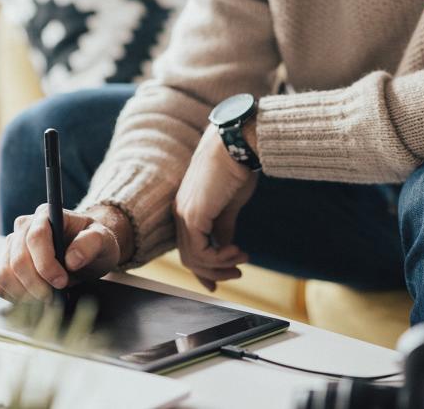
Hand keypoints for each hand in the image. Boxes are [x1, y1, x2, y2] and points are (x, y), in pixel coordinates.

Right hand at [0, 204, 127, 301]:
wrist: (86, 252)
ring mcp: (11, 245)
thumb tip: (72, 259)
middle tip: (56, 297)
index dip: (45, 264)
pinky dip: (15, 297)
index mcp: (46, 215)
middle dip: (36, 285)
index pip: (35, 237)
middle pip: (17, 260)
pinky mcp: (6, 264)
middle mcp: (24, 227)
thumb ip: (91, 243)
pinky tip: (34, 299)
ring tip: (47, 299)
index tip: (61, 282)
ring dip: (25, 293)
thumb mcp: (103, 240)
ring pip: (4, 274)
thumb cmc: (93, 243)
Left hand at [172, 124, 258, 291]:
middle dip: (215, 271)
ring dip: (221, 265)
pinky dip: (220, 259)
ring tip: (242, 257)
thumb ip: (223, 226)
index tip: (221, 280)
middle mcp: (181, 212)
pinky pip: (201, 252)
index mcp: (189, 207)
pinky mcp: (193, 216)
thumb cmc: (236, 166)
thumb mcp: (230, 203)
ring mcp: (184, 214)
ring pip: (194, 259)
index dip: (205, 269)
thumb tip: (225, 245)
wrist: (237, 144)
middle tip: (238, 272)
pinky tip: (238, 251)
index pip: (190, 247)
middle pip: (190, 257)